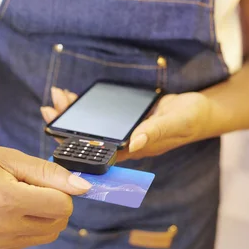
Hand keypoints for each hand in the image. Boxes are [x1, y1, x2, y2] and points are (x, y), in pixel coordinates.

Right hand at [0, 142, 91, 248]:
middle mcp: (2, 227)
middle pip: (59, 222)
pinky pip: (30, 240)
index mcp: (7, 201)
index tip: (40, 178)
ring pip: (48, 234)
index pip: (63, 205)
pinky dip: (29, 224)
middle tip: (27, 184)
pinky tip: (7, 209)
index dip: (60, 189)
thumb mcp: (12, 158)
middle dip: (54, 202)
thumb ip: (51, 173)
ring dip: (44, 215)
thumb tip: (84, 188)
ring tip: (16, 196)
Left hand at [41, 87, 213, 161]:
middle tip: (48, 109)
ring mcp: (122, 132)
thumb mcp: (174, 122)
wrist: (200, 111)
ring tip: (55, 98)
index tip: (55, 131)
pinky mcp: (123, 120)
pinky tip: (71, 96)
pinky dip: (84, 106)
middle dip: (66, 124)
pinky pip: (98, 115)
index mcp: (132, 150)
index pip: (97, 152)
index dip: (74, 145)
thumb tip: (133, 143)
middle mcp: (123, 144)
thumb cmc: (190, 119)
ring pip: (90, 126)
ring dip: (71, 113)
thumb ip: (154, 131)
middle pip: (87, 139)